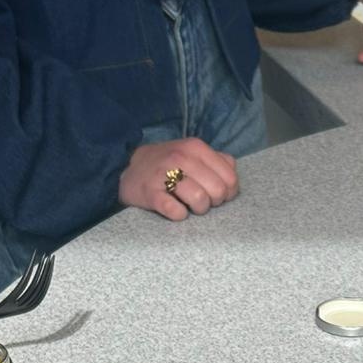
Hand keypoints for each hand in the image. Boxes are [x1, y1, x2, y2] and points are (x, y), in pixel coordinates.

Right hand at [118, 138, 239, 220]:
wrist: (129, 170)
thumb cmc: (169, 166)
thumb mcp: (193, 155)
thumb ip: (217, 161)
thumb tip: (233, 177)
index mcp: (196, 147)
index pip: (230, 178)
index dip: (228, 193)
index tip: (215, 194)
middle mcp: (181, 157)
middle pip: (217, 191)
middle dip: (213, 202)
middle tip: (201, 201)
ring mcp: (164, 174)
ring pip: (199, 200)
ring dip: (197, 210)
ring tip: (188, 206)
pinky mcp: (151, 193)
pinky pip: (176, 211)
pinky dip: (179, 215)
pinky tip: (174, 209)